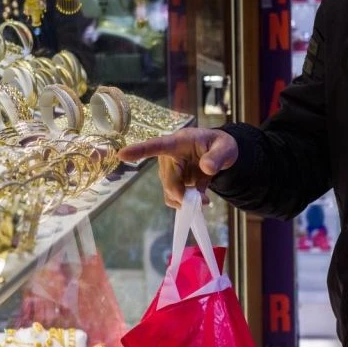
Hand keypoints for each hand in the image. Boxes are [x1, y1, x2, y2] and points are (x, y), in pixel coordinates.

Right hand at [118, 128, 237, 208]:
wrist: (219, 155)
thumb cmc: (220, 145)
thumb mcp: (226, 148)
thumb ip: (217, 157)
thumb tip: (207, 168)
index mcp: (178, 142)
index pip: (156, 146)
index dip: (139, 151)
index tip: (122, 154)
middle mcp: (168, 157)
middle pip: (168, 181)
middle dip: (182, 195)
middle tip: (203, 202)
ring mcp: (169, 171)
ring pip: (170, 192)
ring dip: (185, 200)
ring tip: (205, 200)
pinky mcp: (173, 182)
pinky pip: (174, 197)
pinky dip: (186, 203)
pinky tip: (200, 200)